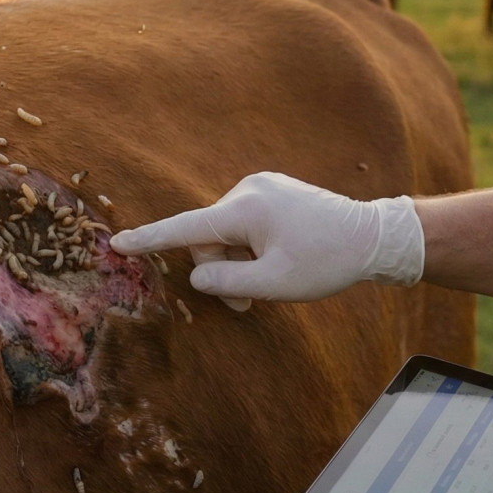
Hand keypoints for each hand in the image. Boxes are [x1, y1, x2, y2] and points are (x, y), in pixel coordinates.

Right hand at [108, 172, 423, 310]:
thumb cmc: (327, 261)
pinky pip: (246, 225)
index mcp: (244, 209)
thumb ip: (227, 283)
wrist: (375, 236)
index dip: (149, 239)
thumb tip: (198, 276)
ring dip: (240, 264)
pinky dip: (252, 249)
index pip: (184, 228)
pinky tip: (278, 261)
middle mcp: (248, 190)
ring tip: (268, 285)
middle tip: (248, 304)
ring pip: (228, 235)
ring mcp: (262, 188)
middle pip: (210, 239)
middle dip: (222, 272)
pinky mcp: (274, 192)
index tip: (117, 243)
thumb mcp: (274, 283)